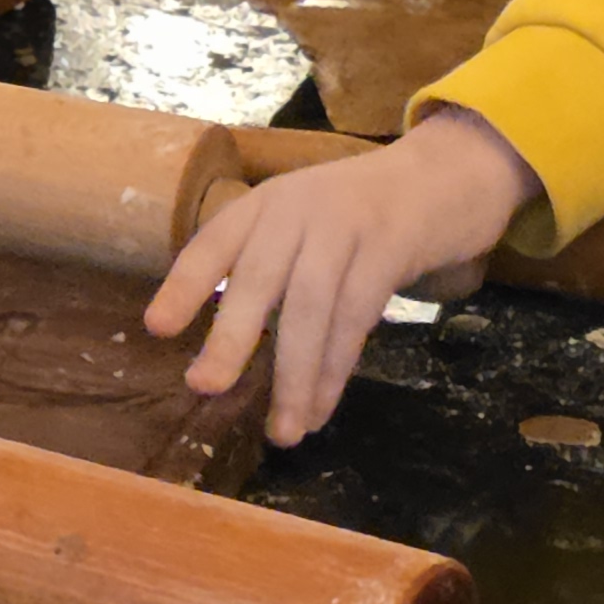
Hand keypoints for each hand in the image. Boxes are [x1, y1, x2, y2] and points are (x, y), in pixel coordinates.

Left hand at [142, 108, 539, 443]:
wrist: (447, 173)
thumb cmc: (364, 212)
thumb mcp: (306, 222)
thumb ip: (270, 264)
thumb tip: (227, 342)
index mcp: (265, 205)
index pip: (212, 243)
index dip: (182, 285)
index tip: (156, 330)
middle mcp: (296, 209)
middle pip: (256, 278)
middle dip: (229, 337)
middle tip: (205, 387)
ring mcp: (345, 226)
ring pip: (308, 308)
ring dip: (293, 376)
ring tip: (282, 431)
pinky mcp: (390, 248)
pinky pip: (356, 316)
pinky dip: (336, 369)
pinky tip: (321, 406)